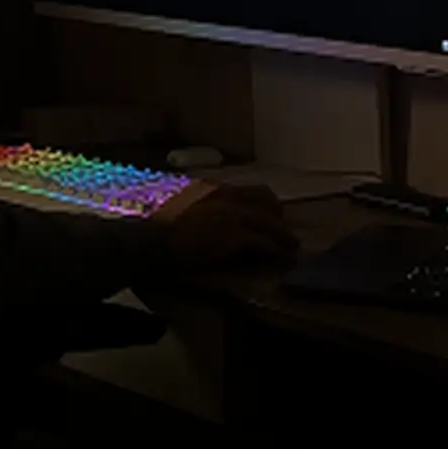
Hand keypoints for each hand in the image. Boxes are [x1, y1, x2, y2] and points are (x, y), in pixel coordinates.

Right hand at [153, 180, 297, 268]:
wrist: (155, 242)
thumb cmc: (164, 228)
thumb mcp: (188, 209)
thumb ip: (207, 208)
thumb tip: (219, 218)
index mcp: (217, 191)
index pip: (255, 191)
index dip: (269, 204)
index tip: (275, 213)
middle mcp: (229, 198)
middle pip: (268, 203)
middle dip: (280, 218)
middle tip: (287, 233)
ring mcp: (233, 216)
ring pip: (270, 223)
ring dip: (284, 235)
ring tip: (293, 246)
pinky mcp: (235, 237)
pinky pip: (264, 243)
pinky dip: (276, 250)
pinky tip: (283, 257)